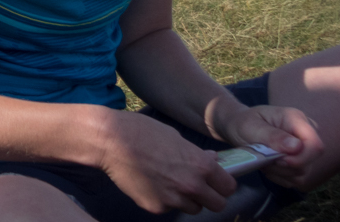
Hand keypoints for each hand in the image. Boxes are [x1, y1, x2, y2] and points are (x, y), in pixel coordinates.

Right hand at [95, 109, 236, 214]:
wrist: (111, 141)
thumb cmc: (142, 131)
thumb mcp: (174, 137)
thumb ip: (196, 154)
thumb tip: (212, 161)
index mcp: (201, 166)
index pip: (228, 187)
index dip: (222, 184)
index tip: (215, 181)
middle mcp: (192, 186)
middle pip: (218, 205)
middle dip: (210, 197)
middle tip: (197, 187)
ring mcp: (174, 200)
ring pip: (193, 208)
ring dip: (187, 199)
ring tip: (169, 183)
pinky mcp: (155, 207)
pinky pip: (168, 208)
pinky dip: (163, 200)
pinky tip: (151, 184)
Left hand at [215, 104, 322, 187]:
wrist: (239, 127)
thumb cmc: (244, 123)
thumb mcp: (251, 126)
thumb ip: (272, 136)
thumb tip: (296, 147)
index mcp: (296, 119)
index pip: (314, 144)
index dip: (300, 158)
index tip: (278, 160)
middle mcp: (306, 134)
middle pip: (310, 161)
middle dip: (284, 166)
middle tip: (263, 158)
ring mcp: (305, 150)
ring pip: (302, 172)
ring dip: (279, 172)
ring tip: (262, 160)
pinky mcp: (301, 163)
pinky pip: (295, 179)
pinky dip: (279, 177)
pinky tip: (267, 166)